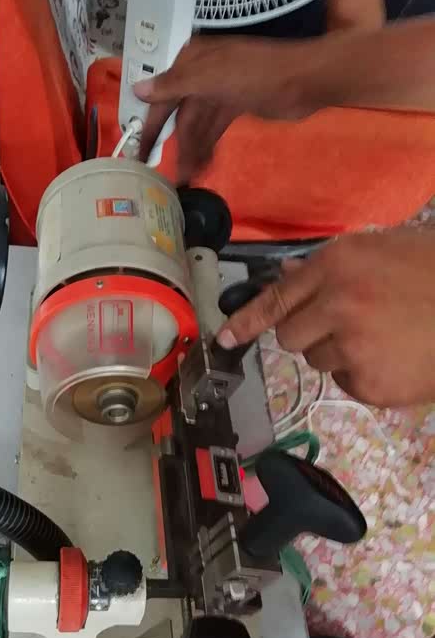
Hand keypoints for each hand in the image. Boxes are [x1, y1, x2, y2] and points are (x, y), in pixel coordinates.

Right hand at [134, 37, 318, 182]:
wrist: (306, 80)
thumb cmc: (257, 73)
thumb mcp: (211, 77)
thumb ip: (174, 84)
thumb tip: (137, 89)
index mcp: (192, 61)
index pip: (161, 96)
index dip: (149, 125)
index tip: (139, 154)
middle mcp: (201, 74)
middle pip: (178, 114)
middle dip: (172, 145)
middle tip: (163, 176)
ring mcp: (220, 90)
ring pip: (197, 125)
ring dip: (191, 151)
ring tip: (187, 180)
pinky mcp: (236, 105)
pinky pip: (214, 129)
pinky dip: (208, 146)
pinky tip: (204, 167)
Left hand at [215, 229, 434, 407]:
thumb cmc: (433, 271)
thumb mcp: (380, 251)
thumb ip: (329, 267)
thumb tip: (289, 277)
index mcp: (338, 265)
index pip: (277, 298)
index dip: (245, 321)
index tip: (224, 338)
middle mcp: (337, 305)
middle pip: (290, 337)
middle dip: (309, 333)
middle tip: (347, 324)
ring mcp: (353, 349)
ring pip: (319, 362)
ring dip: (339, 353)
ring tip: (384, 337)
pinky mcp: (370, 386)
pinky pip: (348, 384)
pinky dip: (365, 375)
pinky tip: (396, 357)